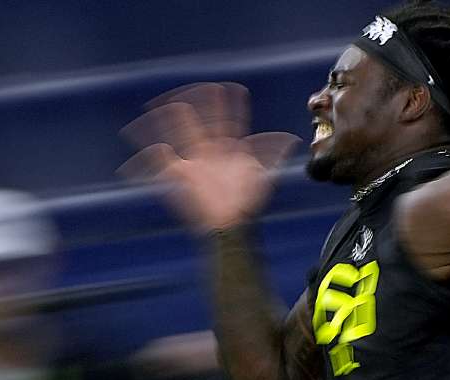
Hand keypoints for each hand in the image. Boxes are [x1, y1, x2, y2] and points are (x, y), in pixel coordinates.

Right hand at [119, 82, 298, 232]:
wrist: (231, 221)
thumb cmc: (247, 201)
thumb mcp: (262, 176)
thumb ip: (271, 154)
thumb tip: (292, 140)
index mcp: (230, 151)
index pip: (232, 122)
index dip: (234, 106)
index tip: (236, 89)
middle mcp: (212, 153)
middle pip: (207, 122)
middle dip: (206, 105)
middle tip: (204, 87)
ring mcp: (197, 163)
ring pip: (184, 135)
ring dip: (177, 121)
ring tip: (171, 106)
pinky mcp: (183, 176)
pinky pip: (166, 162)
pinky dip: (159, 156)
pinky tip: (157, 147)